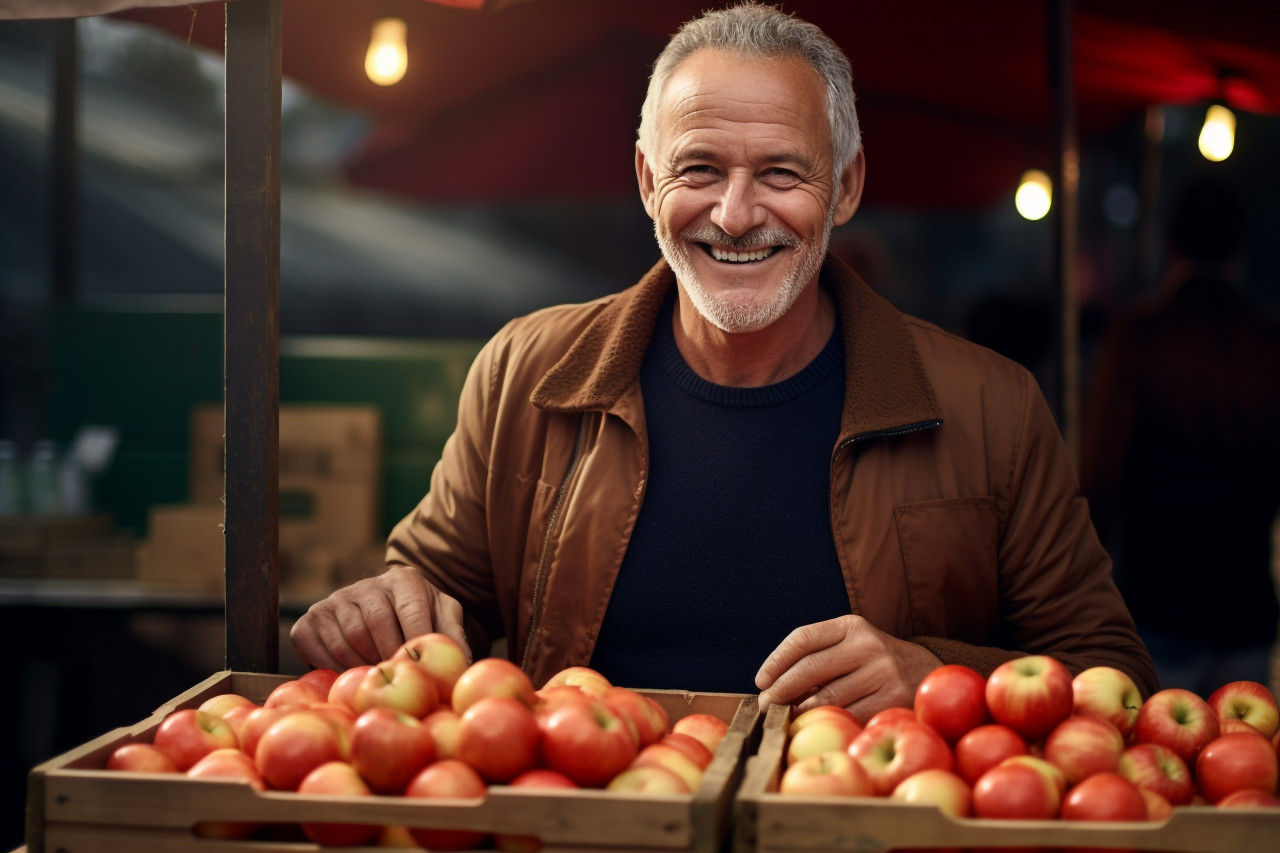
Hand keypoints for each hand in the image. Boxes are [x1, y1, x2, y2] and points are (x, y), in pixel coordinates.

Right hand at [289, 564, 470, 670]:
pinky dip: (334, 668)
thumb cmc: (418, 620)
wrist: (379, 614)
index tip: (419, 667)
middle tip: (397, 679)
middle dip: (389, 656)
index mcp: (404, 580)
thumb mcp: (442, 619)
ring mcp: (334, 600)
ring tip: (376, 675)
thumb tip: (462, 664)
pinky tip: (349, 673)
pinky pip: (318, 650)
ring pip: (348, 639)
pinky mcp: (309, 621)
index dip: (415, 641)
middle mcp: (367, 584)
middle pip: (376, 624)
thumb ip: (453, 636)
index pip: (411, 609)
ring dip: (364, 665)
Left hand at [754, 615, 939, 721]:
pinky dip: (829, 724)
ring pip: (826, 699)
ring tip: (786, 717)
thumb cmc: (875, 663)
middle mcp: (868, 646)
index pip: (803, 638)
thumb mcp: (853, 646)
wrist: (929, 674)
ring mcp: (883, 674)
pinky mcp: (893, 701)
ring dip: (800, 712)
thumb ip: (820, 657)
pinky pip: (849, 718)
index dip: (776, 660)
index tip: (761, 680)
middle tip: (766, 705)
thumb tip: (772, 686)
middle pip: (809, 669)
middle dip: (781, 690)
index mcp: (852, 626)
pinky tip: (818, 727)